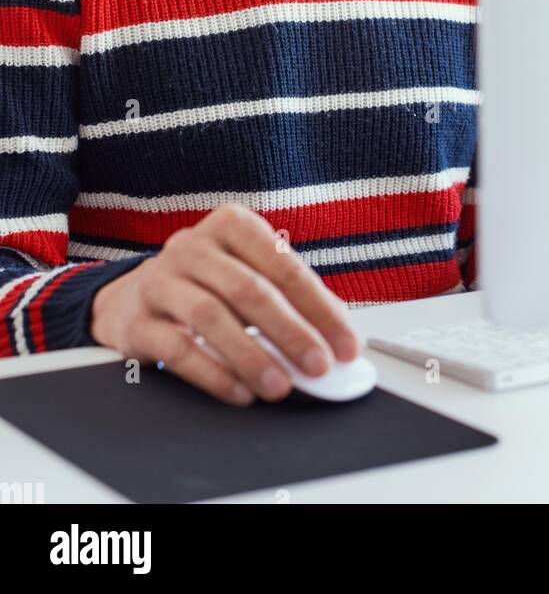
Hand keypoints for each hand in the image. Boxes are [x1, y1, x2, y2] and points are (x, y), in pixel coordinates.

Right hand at [89, 204, 358, 405]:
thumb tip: (338, 337)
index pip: (283, 265)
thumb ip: (292, 300)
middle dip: (290, 331)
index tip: (345, 344)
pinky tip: (240, 393)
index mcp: (231, 226)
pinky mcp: (136, 320)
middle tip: (318, 366)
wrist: (132, 298)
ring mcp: (159, 280)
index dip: (319, 307)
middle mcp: (193, 246)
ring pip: (210, 316)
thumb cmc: (206, 284)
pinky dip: (213, 374)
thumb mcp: (249, 276)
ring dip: (251, 356)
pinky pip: (177, 348)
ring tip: (280, 385)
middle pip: (248, 289)